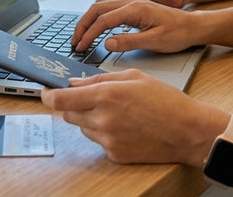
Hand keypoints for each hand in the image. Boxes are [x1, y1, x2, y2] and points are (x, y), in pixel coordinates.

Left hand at [41, 69, 226, 164]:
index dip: (47, 96)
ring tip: (118, 111)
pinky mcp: (114, 154)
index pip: (61, 100)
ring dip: (90, 118)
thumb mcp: (134, 77)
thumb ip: (99, 79)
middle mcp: (103, 119)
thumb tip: (75, 83)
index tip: (45, 92)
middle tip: (88, 98)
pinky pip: (98, 141)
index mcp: (106, 95)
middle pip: (68, 114)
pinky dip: (105, 132)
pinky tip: (126, 125)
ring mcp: (108, 139)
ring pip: (83, 128)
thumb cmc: (166, 101)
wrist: (187, 131)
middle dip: (72, 105)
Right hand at [72, 0, 204, 53]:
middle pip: (97, 9)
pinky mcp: (133, 7)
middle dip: (82, 25)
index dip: (89, 35)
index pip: (103, 20)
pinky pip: (109, 8)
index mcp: (135, 9)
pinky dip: (97, 17)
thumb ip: (130, 42)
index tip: (80, 48)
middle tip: (74, 42)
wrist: (193, 25)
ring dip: (88, 20)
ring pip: (101, 6)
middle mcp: (131, 1)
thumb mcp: (155, 41)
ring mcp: (131, 2)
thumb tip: (107, 43)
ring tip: (80, 36)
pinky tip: (95, 28)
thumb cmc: (178, 34)